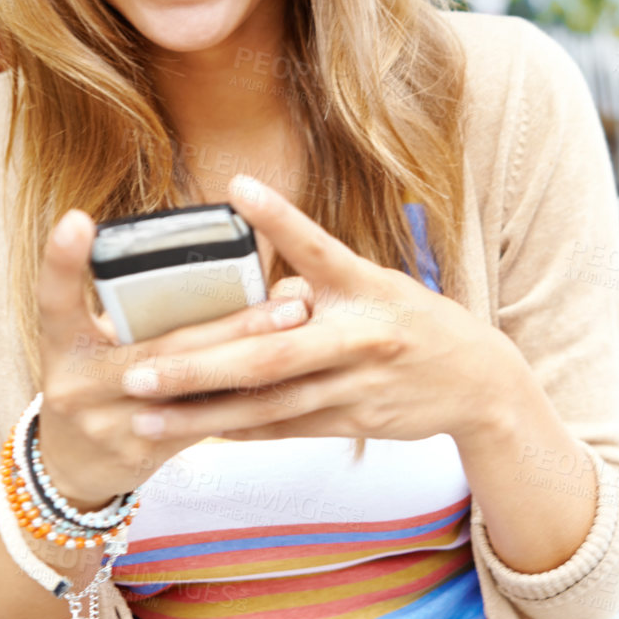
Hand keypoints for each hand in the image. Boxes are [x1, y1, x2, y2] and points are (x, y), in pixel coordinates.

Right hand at [34, 205, 313, 506]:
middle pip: (162, 349)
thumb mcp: (97, 340)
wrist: (70, 463)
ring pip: (191, 391)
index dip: (61, 260)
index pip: (54, 298)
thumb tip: (232, 260)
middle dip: (233, 324)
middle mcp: (76, 384)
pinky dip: (242, 398)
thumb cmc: (97, 378)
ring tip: (300, 335)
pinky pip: (199, 424)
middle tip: (291, 301)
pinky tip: (288, 380)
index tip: (79, 220)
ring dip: (251, 361)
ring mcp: (105, 424)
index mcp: (61, 344)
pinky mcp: (136, 454)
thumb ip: (141, 307)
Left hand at [114, 174, 520, 450]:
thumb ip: (319, 284)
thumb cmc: (415, 323)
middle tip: (139, 369)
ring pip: (268, 405)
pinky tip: (194, 432)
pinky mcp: (354, 422)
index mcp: (365, 287)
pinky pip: (286, 429)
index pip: (319, 247)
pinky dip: (239, 429)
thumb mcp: (377, 287)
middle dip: (199, 366)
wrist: (478, 382)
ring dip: (202, 413)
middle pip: (269, 356)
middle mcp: (359, 338)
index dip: (280, 218)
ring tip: (145, 414)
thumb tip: (258, 285)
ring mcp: (355, 386)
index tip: (237, 187)